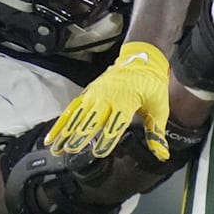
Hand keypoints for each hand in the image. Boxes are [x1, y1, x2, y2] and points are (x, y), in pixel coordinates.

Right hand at [45, 41, 171, 160]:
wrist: (142, 58)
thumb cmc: (152, 84)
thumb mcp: (159, 108)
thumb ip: (156, 133)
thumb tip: (162, 155)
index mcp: (126, 101)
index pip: (115, 123)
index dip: (107, 138)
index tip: (98, 152)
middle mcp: (108, 97)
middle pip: (92, 119)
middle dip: (81, 135)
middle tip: (72, 150)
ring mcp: (95, 94)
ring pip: (78, 115)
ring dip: (66, 132)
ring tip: (56, 148)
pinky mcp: (88, 93)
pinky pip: (72, 109)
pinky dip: (61, 123)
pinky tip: (52, 137)